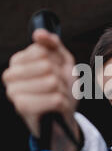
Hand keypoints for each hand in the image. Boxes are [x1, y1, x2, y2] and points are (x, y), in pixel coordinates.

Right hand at [2, 29, 80, 150]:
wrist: (61, 117)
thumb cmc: (60, 88)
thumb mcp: (61, 62)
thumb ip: (52, 44)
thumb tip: (38, 33)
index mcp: (17, 61)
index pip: (42, 50)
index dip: (57, 61)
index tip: (56, 72)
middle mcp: (9, 75)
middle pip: (46, 65)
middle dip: (60, 77)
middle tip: (58, 87)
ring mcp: (13, 92)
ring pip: (51, 81)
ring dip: (62, 91)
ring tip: (57, 97)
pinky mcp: (22, 107)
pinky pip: (54, 98)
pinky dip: (63, 103)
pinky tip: (57, 107)